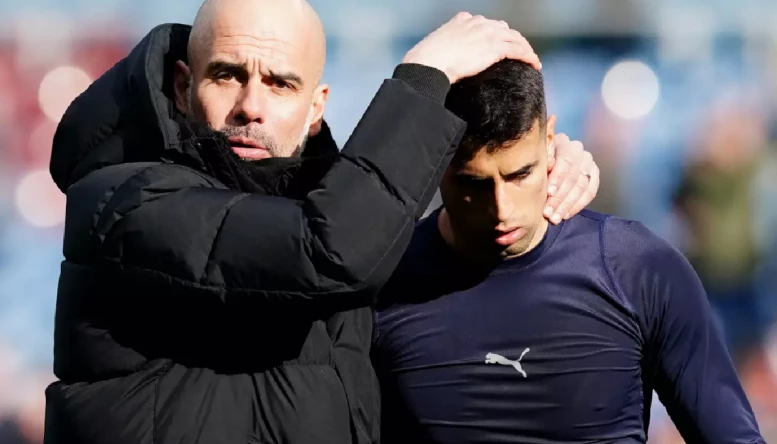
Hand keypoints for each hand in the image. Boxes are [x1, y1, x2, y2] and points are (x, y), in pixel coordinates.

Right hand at [402, 12, 540, 83]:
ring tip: (531, 60)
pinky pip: (519, 50)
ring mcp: (489, 34)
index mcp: (463, 20)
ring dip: (525, 48)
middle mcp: (478, 23)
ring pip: (516, 38)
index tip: (499, 44)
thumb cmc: (427, 60)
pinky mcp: (496, 47)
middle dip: (513, 40)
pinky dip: (529, 57)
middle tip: (518, 52)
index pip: (486, 24)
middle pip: (504, 29)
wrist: (430, 63)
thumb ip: (445, 47)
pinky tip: (534, 64)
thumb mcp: (435, 46)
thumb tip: (443, 61)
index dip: (496, 34)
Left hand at [543, 134, 599, 223]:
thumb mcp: (535, 160)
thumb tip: (546, 168)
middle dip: (560, 197)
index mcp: (562, 142)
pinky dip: (578, 205)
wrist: (547, 164)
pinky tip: (566, 215)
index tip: (549, 193)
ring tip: (555, 218)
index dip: (558, 178)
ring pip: (582, 186)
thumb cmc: (536, 162)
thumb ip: (541, 163)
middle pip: (573, 176)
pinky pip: (590, 192)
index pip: (565, 161)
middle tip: (548, 213)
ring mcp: (588, 162)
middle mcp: (578, 150)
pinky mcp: (594, 174)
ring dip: (567, 205)